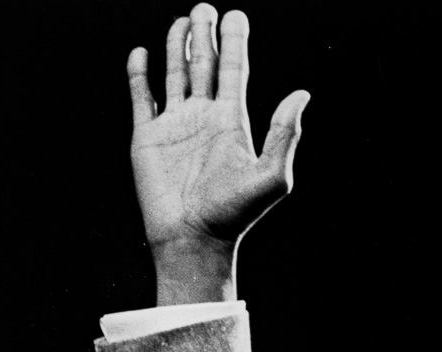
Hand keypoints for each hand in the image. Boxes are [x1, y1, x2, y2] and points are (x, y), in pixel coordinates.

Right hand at [126, 5, 308, 302]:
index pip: (235, 71)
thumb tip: (302, 95)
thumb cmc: (234, 214)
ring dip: (178, 47)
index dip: (235, 42)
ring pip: (175, 74)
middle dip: (205, 36)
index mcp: (233, 122)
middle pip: (205, 65)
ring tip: (182, 20)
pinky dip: (140, 74)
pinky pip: (142, 97)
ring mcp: (175, 125)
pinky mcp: (147, 137)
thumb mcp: (272, 176)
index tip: (235, 14)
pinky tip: (142, 52)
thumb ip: (285, 134)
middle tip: (205, 6)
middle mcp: (204, 118)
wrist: (194, 239)